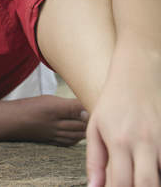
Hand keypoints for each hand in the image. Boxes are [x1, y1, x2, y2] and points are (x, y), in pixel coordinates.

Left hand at [86, 48, 160, 186]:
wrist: (136, 73)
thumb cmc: (113, 101)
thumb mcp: (95, 126)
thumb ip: (94, 159)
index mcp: (119, 140)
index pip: (121, 183)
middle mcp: (143, 142)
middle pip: (148, 185)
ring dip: (153, 183)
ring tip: (140, 179)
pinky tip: (153, 170)